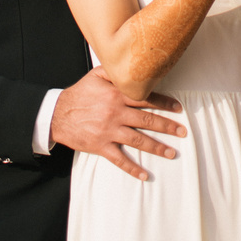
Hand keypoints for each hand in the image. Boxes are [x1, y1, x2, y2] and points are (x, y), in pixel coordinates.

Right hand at [50, 67, 186, 179]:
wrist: (57, 114)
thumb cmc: (79, 93)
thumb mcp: (96, 75)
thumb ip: (115, 70)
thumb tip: (131, 65)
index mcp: (117, 95)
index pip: (146, 99)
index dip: (164, 103)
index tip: (178, 109)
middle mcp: (116, 113)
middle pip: (147, 120)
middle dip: (167, 126)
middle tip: (183, 132)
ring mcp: (109, 131)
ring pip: (138, 140)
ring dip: (157, 147)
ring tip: (172, 152)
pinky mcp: (101, 146)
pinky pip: (119, 159)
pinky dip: (132, 168)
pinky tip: (144, 175)